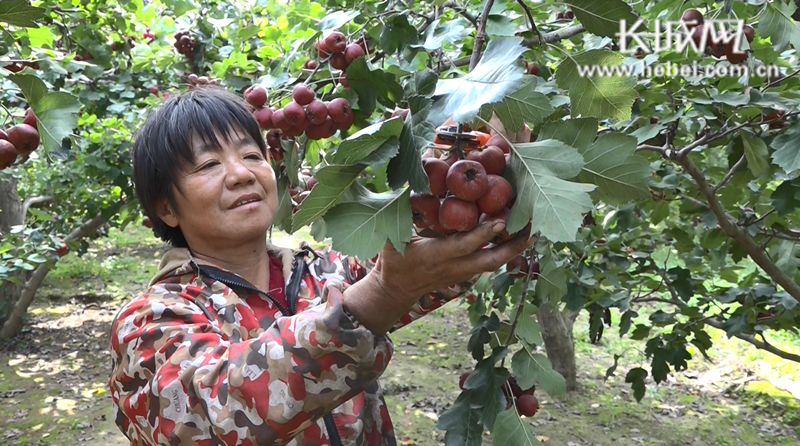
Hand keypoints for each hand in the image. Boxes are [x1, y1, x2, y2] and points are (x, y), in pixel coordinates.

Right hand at [343, 219, 531, 334]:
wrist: (395, 290)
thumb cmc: (394, 258)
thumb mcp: (394, 232)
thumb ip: (406, 206)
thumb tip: (417, 176)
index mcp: (436, 255)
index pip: (464, 245)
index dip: (482, 234)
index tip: (500, 220)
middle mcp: (454, 267)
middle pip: (491, 260)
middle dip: (514, 245)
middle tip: (532, 225)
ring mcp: (463, 273)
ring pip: (495, 262)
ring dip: (514, 247)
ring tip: (532, 227)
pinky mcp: (466, 274)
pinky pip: (490, 261)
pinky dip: (505, 249)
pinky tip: (515, 234)